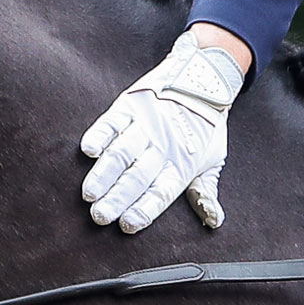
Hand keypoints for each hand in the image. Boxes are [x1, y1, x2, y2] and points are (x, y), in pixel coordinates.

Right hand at [79, 30, 246, 232]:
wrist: (204, 80)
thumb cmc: (206, 127)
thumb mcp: (212, 159)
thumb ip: (205, 191)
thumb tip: (214, 220)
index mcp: (182, 163)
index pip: (161, 192)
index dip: (144, 209)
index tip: (126, 224)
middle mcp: (163, 145)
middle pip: (138, 176)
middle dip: (117, 198)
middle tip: (99, 216)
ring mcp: (147, 124)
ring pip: (123, 152)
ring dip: (105, 174)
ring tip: (89, 193)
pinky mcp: (133, 105)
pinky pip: (114, 121)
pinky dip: (101, 134)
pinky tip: (89, 150)